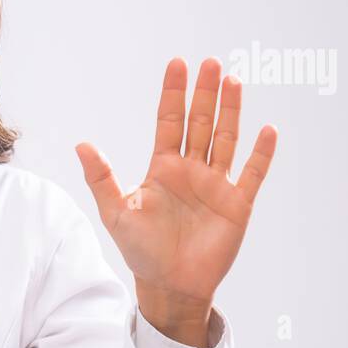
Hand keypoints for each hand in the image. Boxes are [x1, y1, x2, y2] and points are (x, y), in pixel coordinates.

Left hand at [74, 57, 276, 339]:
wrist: (169, 285)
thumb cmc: (140, 250)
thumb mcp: (116, 212)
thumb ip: (101, 177)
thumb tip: (81, 144)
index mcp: (162, 168)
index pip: (169, 121)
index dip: (173, 94)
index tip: (177, 64)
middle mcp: (190, 170)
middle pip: (200, 123)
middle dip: (204, 94)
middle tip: (209, 62)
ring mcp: (215, 185)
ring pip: (225, 139)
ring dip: (231, 112)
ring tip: (233, 81)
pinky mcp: (237, 204)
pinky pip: (251, 173)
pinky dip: (260, 153)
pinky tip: (266, 130)